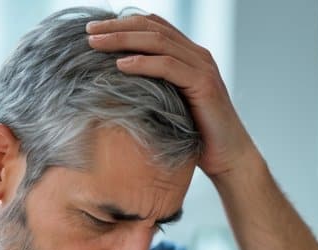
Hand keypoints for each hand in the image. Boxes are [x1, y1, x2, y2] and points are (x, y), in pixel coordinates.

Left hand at [86, 14, 257, 178]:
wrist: (229, 158)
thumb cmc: (197, 138)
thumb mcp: (170, 106)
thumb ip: (153, 89)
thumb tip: (115, 86)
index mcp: (189, 55)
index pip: (153, 26)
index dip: (123, 23)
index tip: (93, 30)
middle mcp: (198, 55)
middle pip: (152, 28)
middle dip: (117, 27)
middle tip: (88, 31)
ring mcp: (202, 68)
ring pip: (158, 42)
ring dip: (123, 40)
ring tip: (95, 44)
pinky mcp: (204, 85)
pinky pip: (168, 66)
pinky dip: (143, 63)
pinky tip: (120, 65)